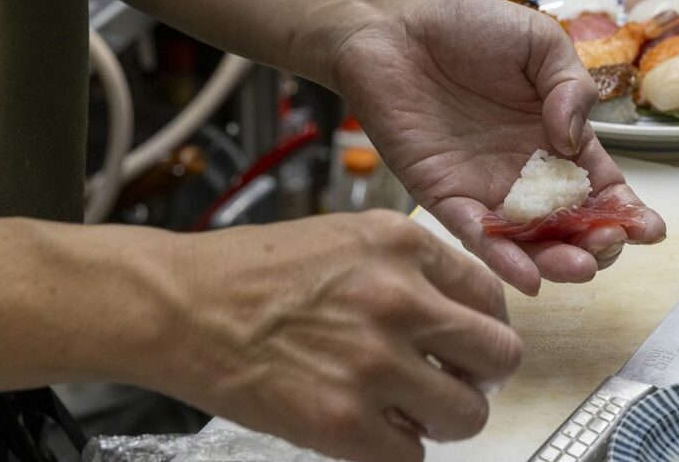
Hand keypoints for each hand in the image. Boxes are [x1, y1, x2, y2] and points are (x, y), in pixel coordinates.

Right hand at [145, 211, 520, 461]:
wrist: (179, 306)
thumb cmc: (247, 271)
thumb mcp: (342, 237)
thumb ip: (404, 267)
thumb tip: (453, 311)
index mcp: (398, 245)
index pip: (490, 293)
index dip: (486, 324)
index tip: (473, 341)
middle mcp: (398, 298)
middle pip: (499, 355)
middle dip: (482, 375)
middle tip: (457, 380)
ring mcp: (374, 363)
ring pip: (467, 414)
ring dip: (444, 418)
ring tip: (411, 410)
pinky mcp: (343, 422)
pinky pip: (412, 456)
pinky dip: (398, 448)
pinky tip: (369, 428)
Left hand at [333, 0, 665, 295]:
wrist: (395, 29)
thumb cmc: (468, 28)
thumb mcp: (538, 43)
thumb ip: (569, 88)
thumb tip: (576, 140)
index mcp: (555, 136)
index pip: (599, 185)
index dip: (626, 210)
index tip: (649, 230)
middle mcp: (525, 171)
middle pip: (570, 224)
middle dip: (596, 242)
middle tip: (607, 244)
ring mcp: (485, 188)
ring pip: (527, 241)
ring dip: (555, 261)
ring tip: (577, 268)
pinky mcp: (444, 196)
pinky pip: (475, 236)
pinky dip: (502, 259)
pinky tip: (528, 278)